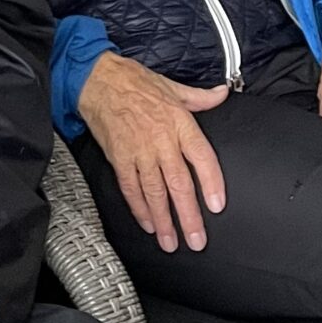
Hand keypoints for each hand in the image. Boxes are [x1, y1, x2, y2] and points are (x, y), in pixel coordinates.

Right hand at [77, 50, 228, 251]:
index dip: (211, 183)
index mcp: (180, 123)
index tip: (216, 206)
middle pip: (179, 183)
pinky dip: (139, 208)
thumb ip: (201, 98)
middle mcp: (161, 141)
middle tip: (196, 240)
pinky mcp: (118, 158)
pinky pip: (130, 188)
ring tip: (171, 243)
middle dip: (188, 215)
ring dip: (164, 220)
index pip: (202, 157)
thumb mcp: (173, 87)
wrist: (99, 80)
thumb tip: (222, 94)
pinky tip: (148, 224)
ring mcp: (139, 152)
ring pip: (154, 192)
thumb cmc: (136, 82)